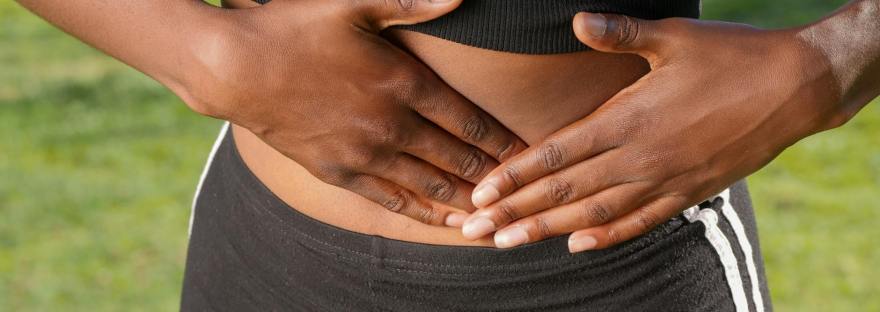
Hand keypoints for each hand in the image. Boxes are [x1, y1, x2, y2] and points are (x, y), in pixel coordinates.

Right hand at [179, 0, 525, 225]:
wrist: (235, 66)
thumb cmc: (295, 28)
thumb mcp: (355, 5)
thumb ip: (414, 3)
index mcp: (403, 81)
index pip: (468, 119)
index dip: (502, 140)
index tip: (527, 152)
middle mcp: (391, 123)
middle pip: (457, 157)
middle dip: (493, 174)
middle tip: (520, 189)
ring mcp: (365, 152)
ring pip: (429, 184)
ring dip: (465, 200)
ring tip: (492, 213)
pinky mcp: (338, 170)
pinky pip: (391, 199)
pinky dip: (422, 212)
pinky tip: (443, 221)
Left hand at [460, 12, 846, 250]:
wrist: (797, 88)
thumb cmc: (732, 55)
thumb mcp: (674, 37)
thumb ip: (620, 34)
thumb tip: (578, 20)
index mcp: (630, 117)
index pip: (556, 153)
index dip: (514, 176)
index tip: (480, 194)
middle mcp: (641, 155)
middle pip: (564, 189)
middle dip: (515, 211)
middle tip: (473, 231)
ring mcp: (666, 179)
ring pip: (594, 211)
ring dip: (548, 229)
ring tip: (508, 243)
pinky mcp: (690, 192)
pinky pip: (641, 221)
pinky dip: (607, 235)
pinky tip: (578, 245)